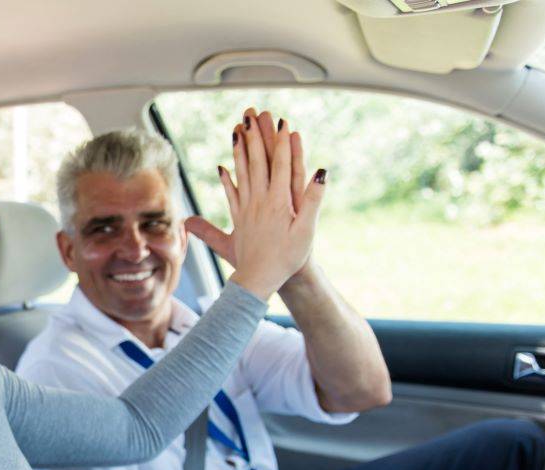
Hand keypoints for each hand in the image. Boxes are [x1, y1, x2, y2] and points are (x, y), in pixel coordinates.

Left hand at [185, 108, 323, 297]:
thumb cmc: (287, 259)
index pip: (280, 164)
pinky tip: (223, 167)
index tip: (282, 121)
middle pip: (257, 162)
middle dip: (255, 136)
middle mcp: (259, 201)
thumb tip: (321, 172)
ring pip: (242, 173)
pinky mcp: (239, 220)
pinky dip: (228, 179)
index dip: (281, 142)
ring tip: (236, 130)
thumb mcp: (306, 231)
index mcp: (278, 202)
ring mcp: (247, 209)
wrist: (260, 279)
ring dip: (240, 150)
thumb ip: (312, 201)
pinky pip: (232, 194)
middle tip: (252, 114)